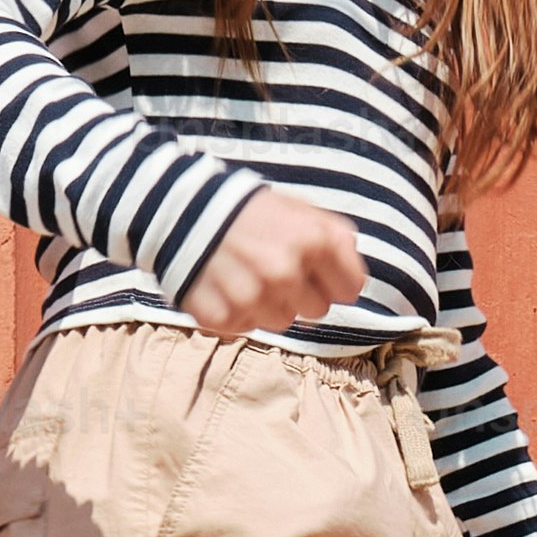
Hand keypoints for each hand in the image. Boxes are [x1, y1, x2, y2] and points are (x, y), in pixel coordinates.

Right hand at [181, 192, 367, 337]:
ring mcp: (252, 296)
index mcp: (313, 241)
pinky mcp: (221, 315)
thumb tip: (354, 266)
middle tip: (272, 270)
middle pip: (316, 312)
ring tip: (246, 276)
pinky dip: (235, 312)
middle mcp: (285, 272)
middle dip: (300, 295)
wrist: (181, 208)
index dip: (334, 282)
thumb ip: (335, 235)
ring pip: (281, 323)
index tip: (316, 274)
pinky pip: (245, 328)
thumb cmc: (248, 209)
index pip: (349, 290)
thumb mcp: (299, 208)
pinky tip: (224, 288)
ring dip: (268, 305)